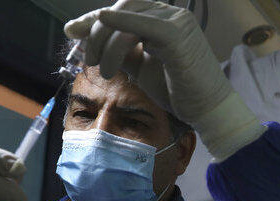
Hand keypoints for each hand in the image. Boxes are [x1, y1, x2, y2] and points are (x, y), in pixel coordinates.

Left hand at [65, 0, 230, 128]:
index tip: (72, 32)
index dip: (93, 20)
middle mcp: (169, 14)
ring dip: (106, 40)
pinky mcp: (177, 33)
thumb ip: (121, 51)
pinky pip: (142, 24)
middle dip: (96, 29)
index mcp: (161, 20)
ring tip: (105, 68)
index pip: (121, 12)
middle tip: (88, 56)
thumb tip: (89, 39)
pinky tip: (103, 21)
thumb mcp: (141, 68)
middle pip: (120, 9)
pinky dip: (121, 22)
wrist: (208, 111)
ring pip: (126, 17)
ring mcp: (175, 21)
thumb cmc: (179, 92)